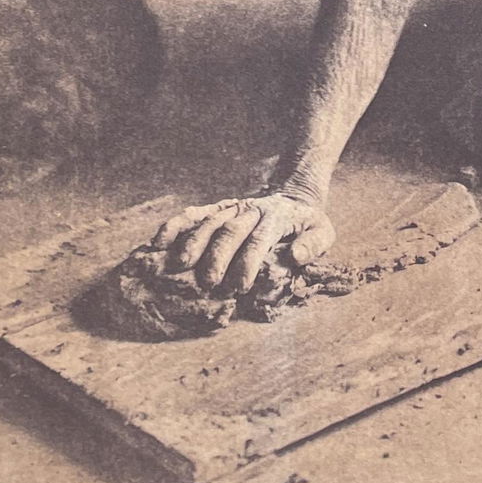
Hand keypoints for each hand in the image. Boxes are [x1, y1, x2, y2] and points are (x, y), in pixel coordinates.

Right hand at [150, 192, 335, 295]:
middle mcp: (251, 210)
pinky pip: (194, 214)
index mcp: (277, 217)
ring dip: (193, 243)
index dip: (249, 262)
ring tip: (179, 266)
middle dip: (218, 257)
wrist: (293, 196)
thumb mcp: (323, 231)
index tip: (241, 286)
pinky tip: (158, 242)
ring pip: (209, 221)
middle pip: (230, 230)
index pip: (260, 239)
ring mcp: (232, 207)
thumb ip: (313, 244)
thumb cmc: (306, 223)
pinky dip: (175, 226)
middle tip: (209, 283)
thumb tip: (295, 257)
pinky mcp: (217, 208)